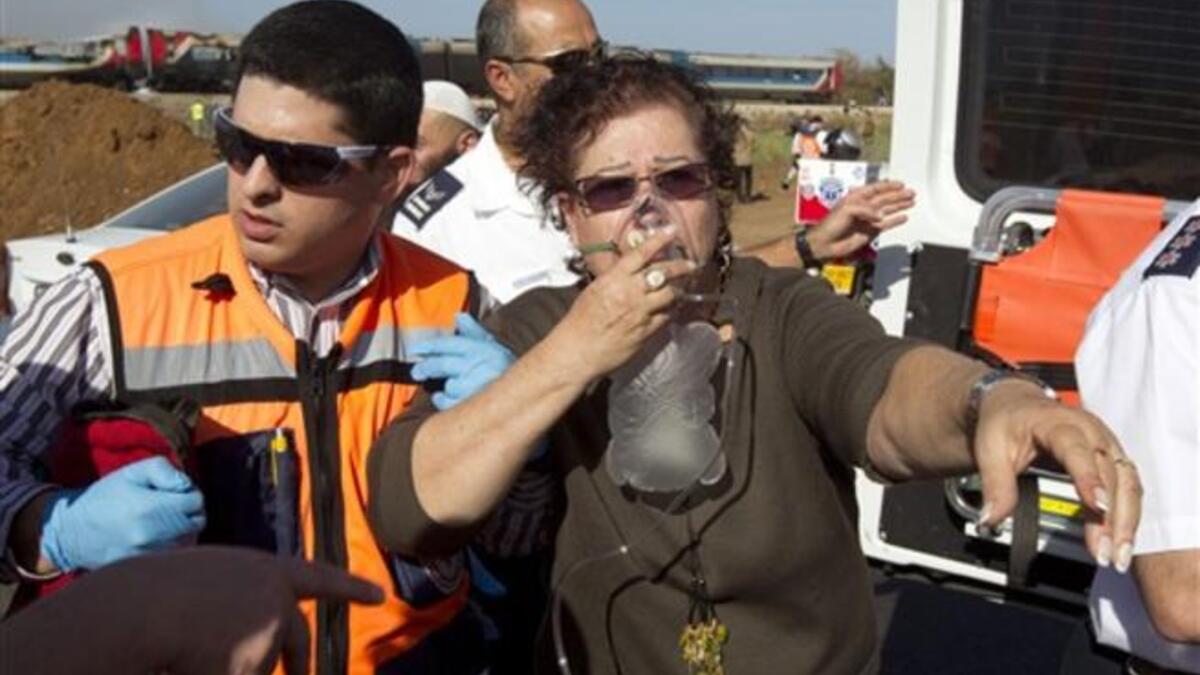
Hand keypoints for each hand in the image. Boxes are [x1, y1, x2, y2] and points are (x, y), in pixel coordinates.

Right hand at [0, 546, 383, 674]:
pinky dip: (216, 670)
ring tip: (189, 651)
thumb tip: (246, 633)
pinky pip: (240, 673)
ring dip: (223, 665)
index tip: (380, 596)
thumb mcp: (210, 582)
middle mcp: (279, 602)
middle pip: (297, 640)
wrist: (141, 610)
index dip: (350, 587)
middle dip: (298, 661)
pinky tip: (191, 663)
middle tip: (301, 672)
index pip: (320, 579)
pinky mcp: (256, 667)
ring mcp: (271, 635)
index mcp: (267, 570)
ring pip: (255, 667)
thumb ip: (241, 601)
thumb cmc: (158, 591)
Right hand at [39, 456, 205, 571]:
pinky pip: (175, 556)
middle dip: (190, 511)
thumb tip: (186, 485)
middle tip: (173, 505)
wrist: (72, 532)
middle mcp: (151, 535)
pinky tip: (160, 535)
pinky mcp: (144, 567)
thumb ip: (164, 470)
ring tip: (164, 520)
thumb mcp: (132, 472)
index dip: (189, 493)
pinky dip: (175, 544)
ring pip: (189, 540)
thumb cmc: (105, 497)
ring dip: (184, 528)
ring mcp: (148, 554)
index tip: (176, 492)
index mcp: (149, 508)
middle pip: (197, 522)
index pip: (195, 501)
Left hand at [410, 313, 514, 409]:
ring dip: (444, 388)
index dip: (430, 346)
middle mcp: (479, 365)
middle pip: (443, 365)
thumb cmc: (508, 369)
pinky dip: (444, 401)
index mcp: (483, 348)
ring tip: (447, 388)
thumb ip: (474, 332)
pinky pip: (450, 404)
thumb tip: (458, 316)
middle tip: (416, 372)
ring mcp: (477, 387)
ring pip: (449, 386)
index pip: (450, 344)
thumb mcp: (494, 346)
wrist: (530, 394)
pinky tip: (445, 399)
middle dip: (426, 367)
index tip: (416, 349)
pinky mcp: (476, 405)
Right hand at [554, 226, 695, 379]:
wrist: (578, 351)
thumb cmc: (580, 323)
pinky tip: (672, 307)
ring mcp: (640, 312)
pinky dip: (672, 310)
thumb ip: (615, 277)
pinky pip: (667, 316)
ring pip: (670, 293)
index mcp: (613, 279)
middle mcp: (629, 293)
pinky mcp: (647, 331)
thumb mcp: (595, 290)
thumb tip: (629, 266)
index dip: (659, 239)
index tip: (671, 231)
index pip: (641, 253)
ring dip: (679, 288)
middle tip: (690, 263)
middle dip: (680, 265)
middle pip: (663, 272)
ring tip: (683, 286)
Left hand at [806, 180, 915, 260]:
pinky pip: (886, 225)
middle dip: (898, 195)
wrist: (825, 243)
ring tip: (911, 202)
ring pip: (888, 210)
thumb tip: (879, 217)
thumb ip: (865, 209)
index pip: (876, 188)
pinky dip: (895, 221)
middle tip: (911, 193)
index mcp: (856, 197)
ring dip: (899, 206)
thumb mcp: (847, 209)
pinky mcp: (870, 231)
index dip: (888, 186)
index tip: (900, 184)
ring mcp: (868, 219)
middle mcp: (863, 207)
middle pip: (885, 199)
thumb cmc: (830, 224)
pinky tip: (903, 217)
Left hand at [973, 381, 1141, 571]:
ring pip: (1128, 483)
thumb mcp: (990, 449)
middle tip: (1104, 552)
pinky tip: (1122, 542)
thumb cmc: (1005, 422)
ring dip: (1127, 521)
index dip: (1090, 479)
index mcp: (1059, 423)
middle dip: (1110, 517)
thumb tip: (991, 519)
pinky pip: (1129, 488)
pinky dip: (1128, 516)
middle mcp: (1090, 432)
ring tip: (1118, 556)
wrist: (1014, 405)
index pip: (1078, 451)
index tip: (1098, 506)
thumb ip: (995, 485)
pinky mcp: (1112, 459)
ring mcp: (1106, 444)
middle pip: (1109, 474)